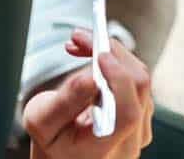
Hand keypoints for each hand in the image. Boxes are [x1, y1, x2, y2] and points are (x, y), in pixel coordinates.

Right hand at [23, 28, 152, 158]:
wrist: (62, 155)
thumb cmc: (50, 141)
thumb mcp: (41, 122)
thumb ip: (65, 102)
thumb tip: (90, 77)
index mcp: (104, 149)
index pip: (127, 112)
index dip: (118, 77)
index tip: (98, 53)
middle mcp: (130, 142)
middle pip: (138, 87)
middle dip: (111, 52)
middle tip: (80, 37)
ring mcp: (140, 129)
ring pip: (139, 79)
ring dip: (111, 54)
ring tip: (78, 45)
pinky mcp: (142, 115)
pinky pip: (136, 82)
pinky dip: (116, 63)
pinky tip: (91, 58)